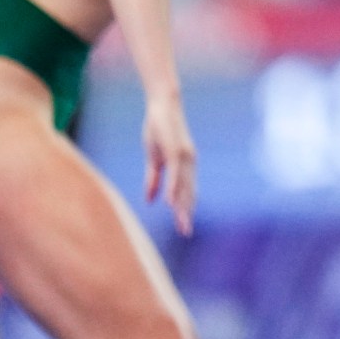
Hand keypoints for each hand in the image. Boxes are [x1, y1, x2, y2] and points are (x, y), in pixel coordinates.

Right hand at [142, 96, 197, 234]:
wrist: (162, 106)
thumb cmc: (158, 130)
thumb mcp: (153, 159)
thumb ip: (153, 180)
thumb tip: (151, 202)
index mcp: (185, 166)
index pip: (186, 193)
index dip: (185, 210)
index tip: (184, 228)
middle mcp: (189, 164)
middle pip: (188, 193)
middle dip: (186, 213)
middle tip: (186, 232)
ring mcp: (184, 157)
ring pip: (183, 186)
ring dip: (181, 205)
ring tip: (181, 223)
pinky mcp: (175, 151)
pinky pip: (175, 173)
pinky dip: (173, 188)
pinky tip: (169, 202)